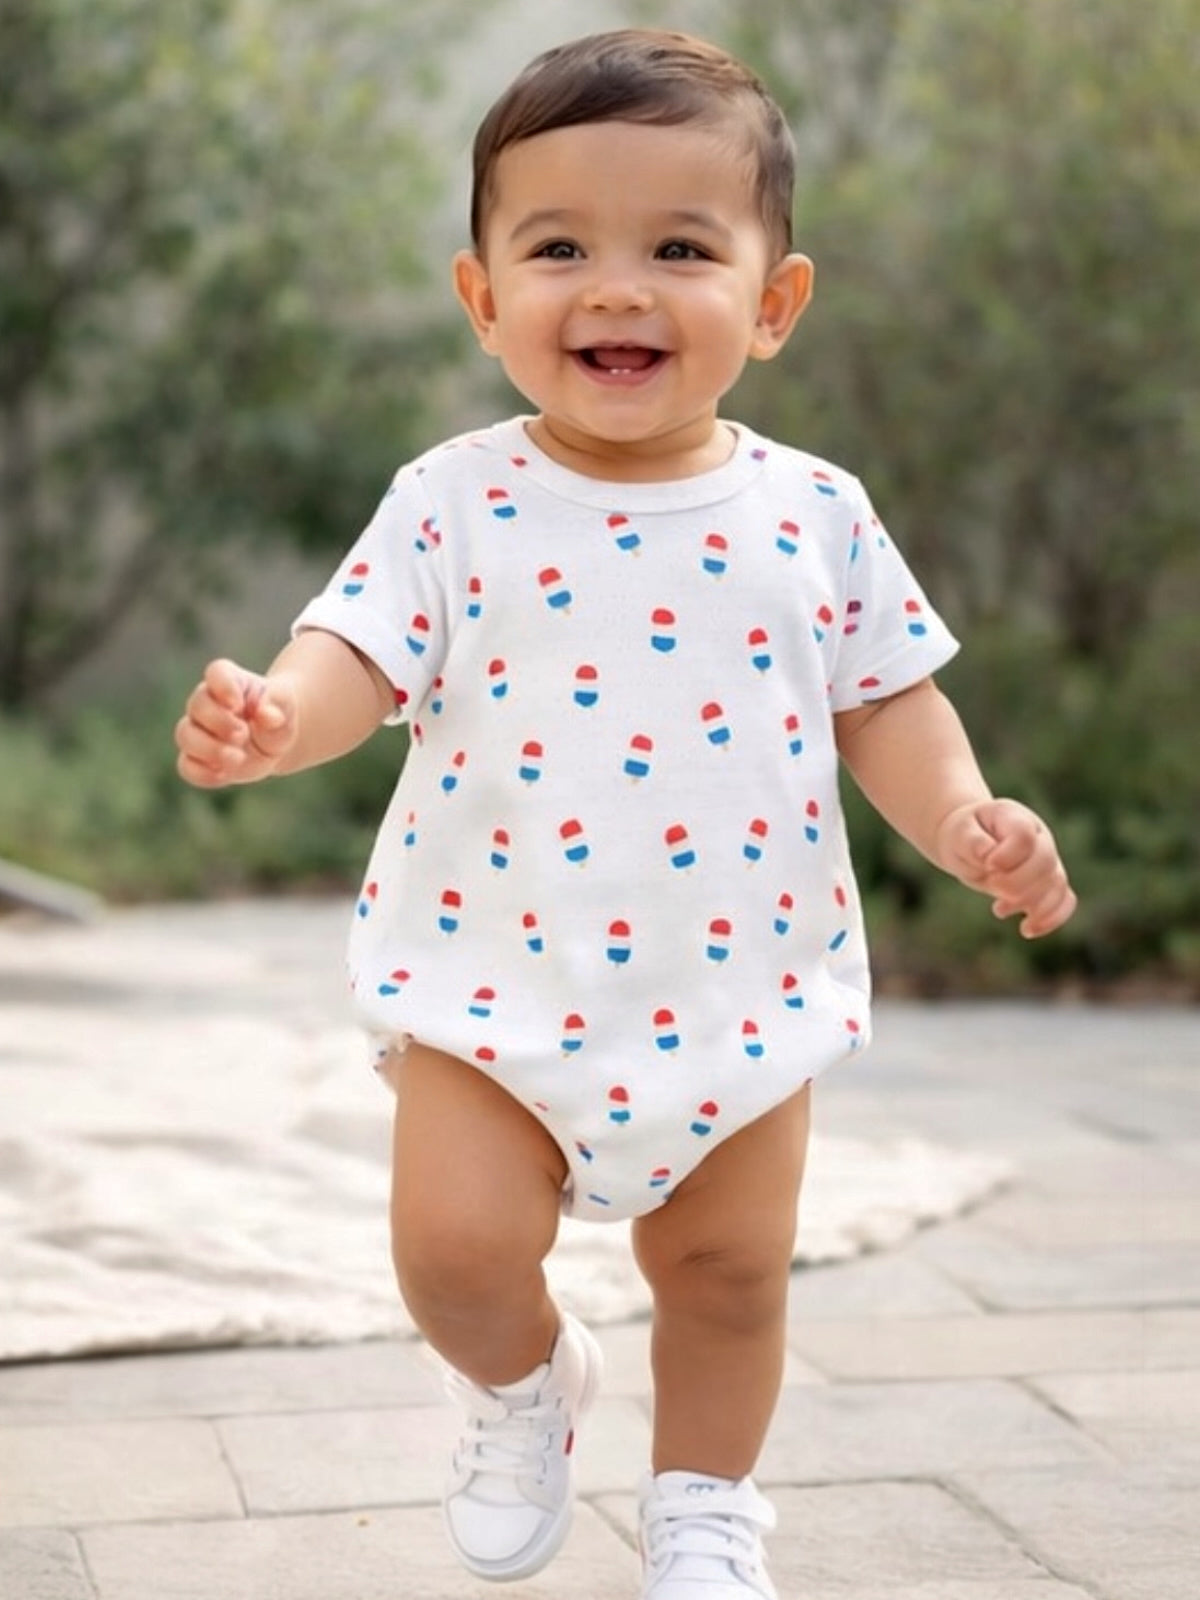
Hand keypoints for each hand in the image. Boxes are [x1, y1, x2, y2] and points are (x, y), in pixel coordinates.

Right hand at [175, 658, 297, 787]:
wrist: (274, 742)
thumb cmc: (277, 714)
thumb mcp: (285, 705)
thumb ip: (277, 704)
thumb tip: (268, 715)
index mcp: (230, 681)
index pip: (217, 673)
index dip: (223, 686)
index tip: (237, 704)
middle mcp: (207, 702)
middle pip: (197, 705)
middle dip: (219, 722)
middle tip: (243, 734)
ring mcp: (198, 731)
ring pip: (185, 736)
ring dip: (209, 749)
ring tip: (237, 757)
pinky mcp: (198, 758)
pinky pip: (187, 767)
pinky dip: (203, 773)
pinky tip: (224, 775)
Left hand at [936, 798, 1076, 938]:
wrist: (970, 843)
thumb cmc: (963, 835)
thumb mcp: (959, 833)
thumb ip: (971, 841)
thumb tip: (987, 855)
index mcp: (1015, 818)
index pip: (1024, 836)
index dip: (1008, 855)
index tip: (988, 865)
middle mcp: (1039, 838)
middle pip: (1045, 862)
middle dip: (1017, 883)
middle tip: (992, 886)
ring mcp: (1048, 860)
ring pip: (1057, 884)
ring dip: (1032, 904)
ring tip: (999, 910)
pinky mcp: (1048, 883)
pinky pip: (1065, 901)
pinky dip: (1051, 919)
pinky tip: (1026, 930)